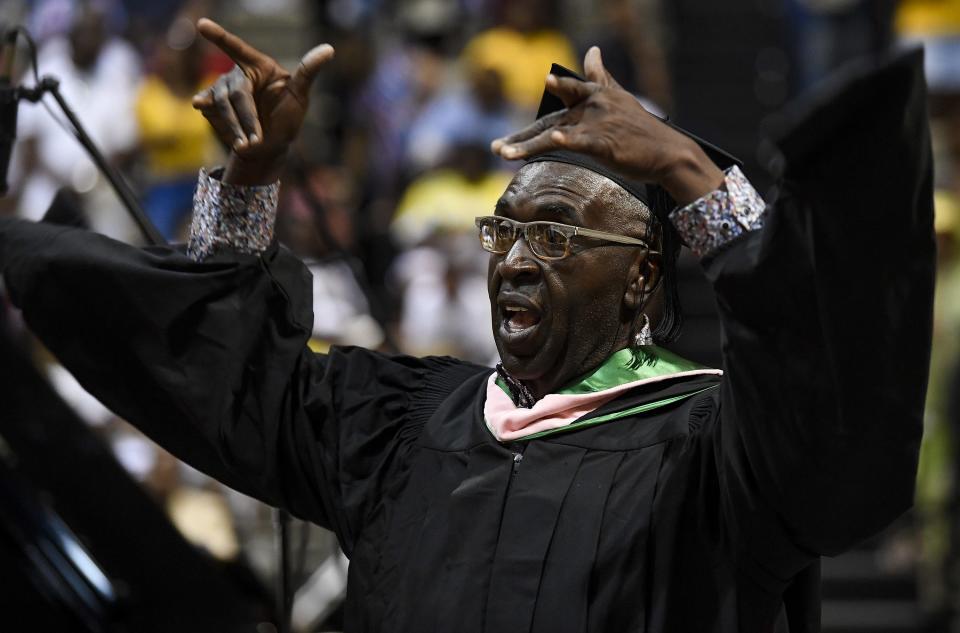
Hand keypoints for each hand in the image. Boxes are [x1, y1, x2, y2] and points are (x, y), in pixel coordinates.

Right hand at [191, 18, 333, 184]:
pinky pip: (209, 109)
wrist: (269, 146)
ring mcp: (220, 88)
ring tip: (247, 145)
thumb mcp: (300, 94)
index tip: (202, 24)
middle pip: (236, 92)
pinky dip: (216, 119)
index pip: (237, 48)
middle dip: (247, 118)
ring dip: (235, 127)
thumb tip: (329, 49)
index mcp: (258, 66)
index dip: (219, 36)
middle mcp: (237, 74)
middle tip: (257, 140)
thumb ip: (308, 71)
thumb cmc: (286, 117)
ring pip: (222, 104)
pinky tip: (201, 107)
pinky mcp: (209, 104)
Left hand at [491, 47, 722, 204]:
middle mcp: (590, 106)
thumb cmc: (641, 129)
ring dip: (528, 145)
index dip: (531, 120)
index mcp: (592, 97)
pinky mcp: (604, 142)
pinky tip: (554, 139)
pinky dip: (567, 139)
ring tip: (503, 154)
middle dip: (521, 136)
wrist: (668, 152)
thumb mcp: (618, 97)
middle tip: (496, 148)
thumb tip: (592, 50)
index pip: (557, 105)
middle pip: (547, 122)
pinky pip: (580, 140)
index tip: (515, 122)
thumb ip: (600, 76)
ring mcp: (596, 123)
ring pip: (554, 135)